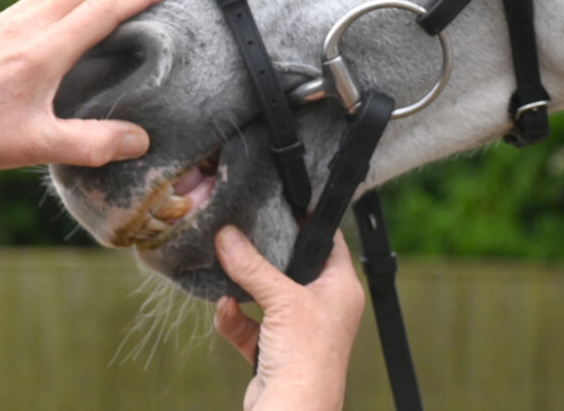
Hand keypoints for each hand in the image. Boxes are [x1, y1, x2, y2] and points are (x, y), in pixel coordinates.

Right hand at [213, 227, 364, 410]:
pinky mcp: (273, 348)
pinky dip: (234, 316)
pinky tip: (224, 308)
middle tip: (241, 232)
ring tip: (225, 268)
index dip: (309, 221)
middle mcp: (322, 306)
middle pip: (290, 267)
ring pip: (265, 294)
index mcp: (340, 289)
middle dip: (263, 255)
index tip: (283, 202)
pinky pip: (248, 322)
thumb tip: (227, 235)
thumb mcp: (282, 300)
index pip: (329, 242)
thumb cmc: (308, 360)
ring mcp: (297, 328)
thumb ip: (252, 266)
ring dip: (243, 287)